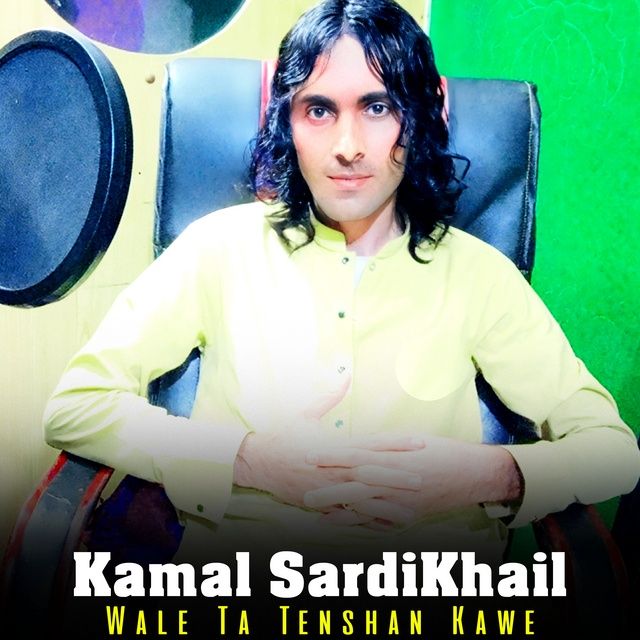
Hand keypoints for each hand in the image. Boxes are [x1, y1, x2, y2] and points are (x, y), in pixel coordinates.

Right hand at [233, 378, 425, 509]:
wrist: (256, 461)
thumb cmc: (283, 435)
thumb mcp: (307, 414)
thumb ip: (331, 397)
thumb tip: (346, 375)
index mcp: (334, 445)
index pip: (371, 443)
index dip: (396, 444)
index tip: (420, 443)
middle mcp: (333, 467)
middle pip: (371, 471)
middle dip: (398, 475)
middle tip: (423, 477)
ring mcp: (327, 487)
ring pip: (361, 497)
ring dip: (386, 501)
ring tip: (411, 507)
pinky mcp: (320, 504)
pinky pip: (346, 515)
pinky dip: (366, 520)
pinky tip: (384, 524)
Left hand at [303, 435, 521, 525]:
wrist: (470, 473)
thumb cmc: (439, 451)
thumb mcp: (408, 440)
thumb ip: (380, 445)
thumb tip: (358, 444)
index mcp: (395, 457)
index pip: (356, 456)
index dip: (331, 457)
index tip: (308, 457)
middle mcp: (397, 481)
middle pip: (356, 486)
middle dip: (329, 490)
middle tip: (304, 495)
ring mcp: (403, 501)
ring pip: (366, 507)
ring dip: (339, 511)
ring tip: (316, 514)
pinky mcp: (409, 516)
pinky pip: (381, 523)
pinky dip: (360, 525)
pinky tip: (342, 526)